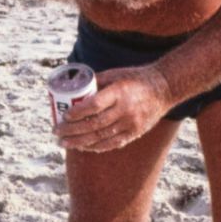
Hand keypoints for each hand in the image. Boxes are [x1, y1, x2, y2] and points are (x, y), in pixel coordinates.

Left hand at [54, 66, 171, 153]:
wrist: (164, 89)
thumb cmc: (136, 78)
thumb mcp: (116, 74)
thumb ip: (96, 82)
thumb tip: (73, 88)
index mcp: (119, 92)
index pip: (94, 106)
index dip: (77, 113)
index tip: (63, 116)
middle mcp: (125, 109)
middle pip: (94, 124)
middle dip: (72, 130)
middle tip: (56, 131)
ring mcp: (131, 123)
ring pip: (101, 137)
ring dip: (79, 142)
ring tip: (63, 143)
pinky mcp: (135, 133)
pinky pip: (112, 143)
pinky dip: (95, 147)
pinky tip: (82, 147)